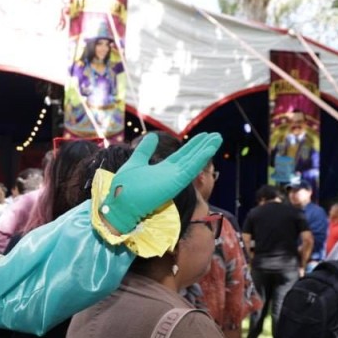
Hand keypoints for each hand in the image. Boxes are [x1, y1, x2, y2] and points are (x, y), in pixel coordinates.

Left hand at [100, 132, 222, 233]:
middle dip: (203, 146)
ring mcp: (174, 179)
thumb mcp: (136, 162)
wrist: (120, 203)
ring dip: (206, 149)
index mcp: (163, 170)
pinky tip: (210, 148)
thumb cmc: (125, 188)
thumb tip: (152, 136)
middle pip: (191, 157)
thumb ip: (144, 150)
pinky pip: (191, 169)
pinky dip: (201, 159)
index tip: (203, 135)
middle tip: (216, 135)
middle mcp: (171, 175)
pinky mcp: (175, 183)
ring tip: (218, 137)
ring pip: (195, 162)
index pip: (182, 155)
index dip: (193, 145)